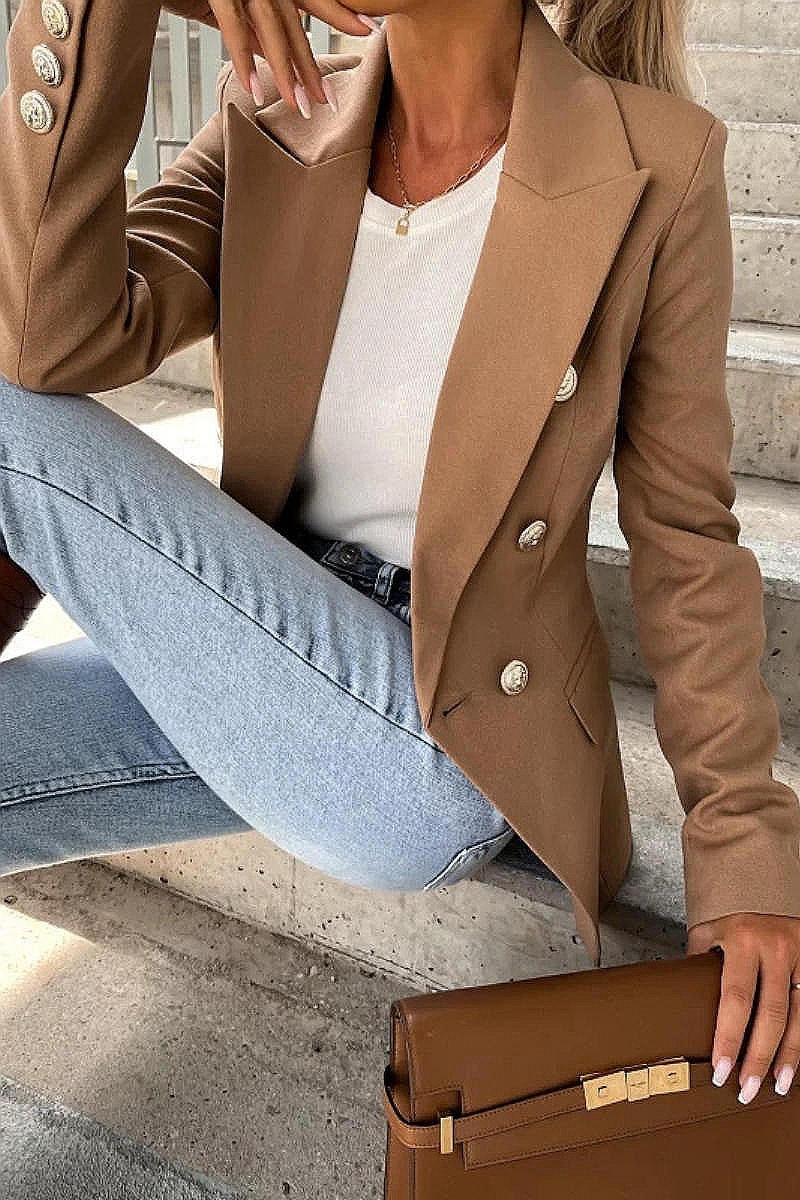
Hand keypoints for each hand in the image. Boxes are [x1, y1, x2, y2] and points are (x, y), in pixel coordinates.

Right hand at [203, 0, 379, 113]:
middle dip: (311, 66)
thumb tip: (269, 57)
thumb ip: (252, 27)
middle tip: (328, 101)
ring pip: (271, 28)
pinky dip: (243, 59)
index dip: (340, 13)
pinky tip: (253, 89)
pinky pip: (232, 26)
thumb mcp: (228, 5)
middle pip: (292, 25)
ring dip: (285, 71)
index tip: (368, 30)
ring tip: (298, 105)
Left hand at [687, 912, 799, 1102]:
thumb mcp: (709, 929)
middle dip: (758, 1056)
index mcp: (743, 940)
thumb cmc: (735, 917)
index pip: (736, 998)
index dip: (729, 1037)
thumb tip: (679, 997)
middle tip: (746, 1087)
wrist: (768, 890)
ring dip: (788, 1056)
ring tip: (777, 1084)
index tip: (721, 1068)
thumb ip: (698, 960)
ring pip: (799, 1017)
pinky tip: (794, 1060)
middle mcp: (776, 949)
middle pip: (771, 1015)